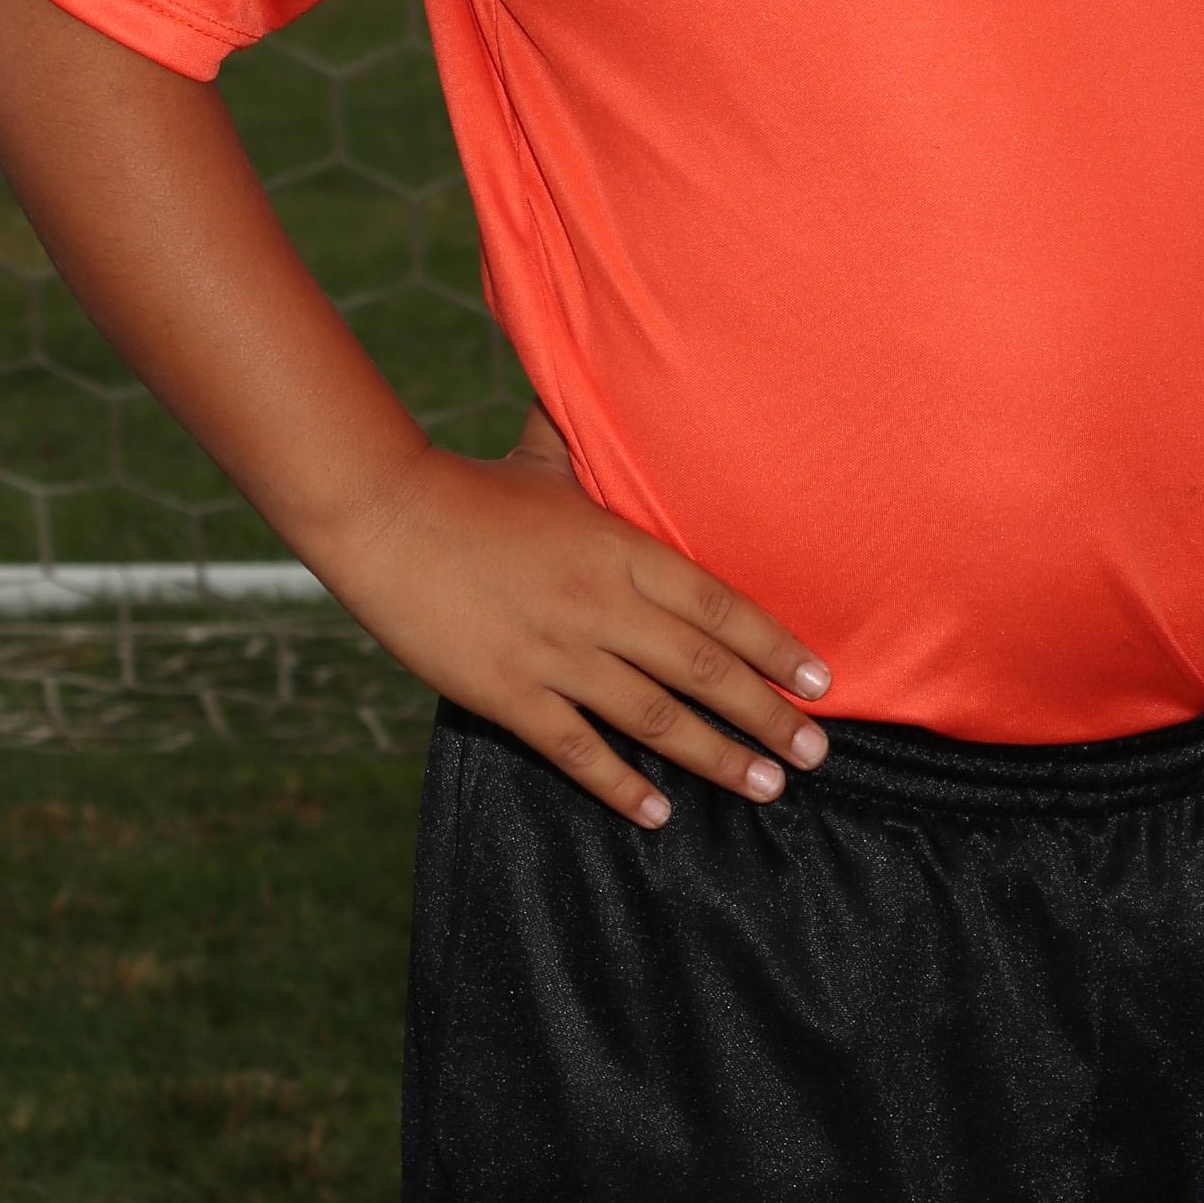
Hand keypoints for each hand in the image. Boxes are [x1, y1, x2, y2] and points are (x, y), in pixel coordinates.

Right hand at [327, 406, 831, 826]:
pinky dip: (622, 786)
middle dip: (768, 715)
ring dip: (717, 757)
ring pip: (655, 718)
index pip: (720, 604)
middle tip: (815, 755)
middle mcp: (601, 603)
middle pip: (703, 668)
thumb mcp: (550, 460)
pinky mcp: (506, 692)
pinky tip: (659, 813)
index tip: (821, 680)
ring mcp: (554, 652)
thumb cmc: (470, 486)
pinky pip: (577, 749)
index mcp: (619, 546)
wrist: (382, 514)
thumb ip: (598, 444)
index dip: (775, 645)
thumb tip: (624, 389)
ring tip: (765, 788)